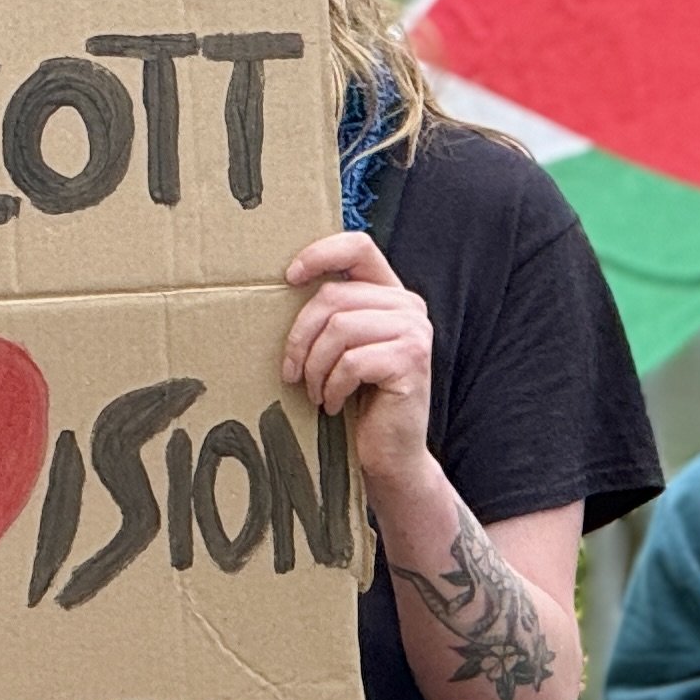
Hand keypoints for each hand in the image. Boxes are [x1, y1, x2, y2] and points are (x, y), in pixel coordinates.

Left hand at [283, 232, 434, 488]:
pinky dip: (332, 388)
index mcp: (393, 294)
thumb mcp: (343, 348)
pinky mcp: (411, 361)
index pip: (359, 246)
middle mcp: (410, 306)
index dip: (320, 254)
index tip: (289, 278)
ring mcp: (415, 332)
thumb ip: (332, 315)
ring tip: (316, 392)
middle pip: (335, 296)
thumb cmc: (359, 400)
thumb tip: (284, 286)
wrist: (391, 454)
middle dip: (301, 337)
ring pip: (339, 329)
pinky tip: (333, 405)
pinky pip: (350, 362)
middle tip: (292, 372)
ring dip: (315, 368)